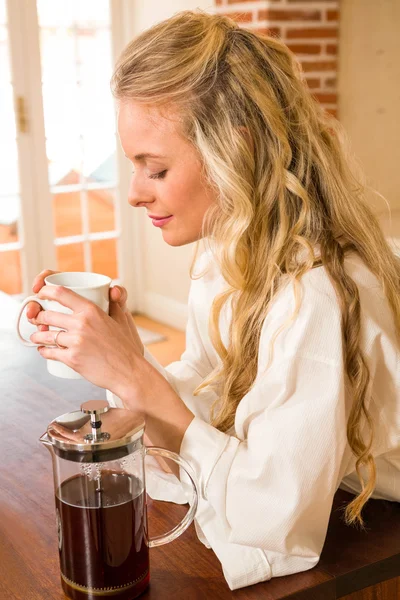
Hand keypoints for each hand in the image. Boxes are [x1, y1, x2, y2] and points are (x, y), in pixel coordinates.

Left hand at [29, 284, 144, 399]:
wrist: (129, 372)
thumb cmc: (127, 348)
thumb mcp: (122, 320)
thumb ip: (114, 304)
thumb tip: (112, 292)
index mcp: (92, 311)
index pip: (61, 293)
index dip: (45, 291)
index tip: (41, 294)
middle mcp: (81, 324)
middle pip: (48, 315)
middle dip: (39, 317)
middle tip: (38, 320)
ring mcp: (75, 342)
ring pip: (45, 335)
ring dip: (38, 335)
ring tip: (37, 337)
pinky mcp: (72, 359)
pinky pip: (49, 352)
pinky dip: (44, 351)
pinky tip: (44, 350)